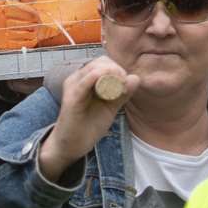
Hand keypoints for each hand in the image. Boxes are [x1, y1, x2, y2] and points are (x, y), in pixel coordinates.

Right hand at [37, 57, 137, 179]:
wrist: (72, 145)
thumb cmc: (89, 125)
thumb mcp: (110, 107)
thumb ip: (122, 94)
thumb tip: (135, 78)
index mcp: (85, 79)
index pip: (103, 62)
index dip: (118, 69)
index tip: (126, 83)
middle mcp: (77, 78)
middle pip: (100, 62)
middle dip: (117, 70)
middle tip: (124, 86)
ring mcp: (73, 86)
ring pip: (94, 68)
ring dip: (111, 74)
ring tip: (120, 89)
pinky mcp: (72, 98)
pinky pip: (84, 82)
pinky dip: (99, 78)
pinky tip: (111, 85)